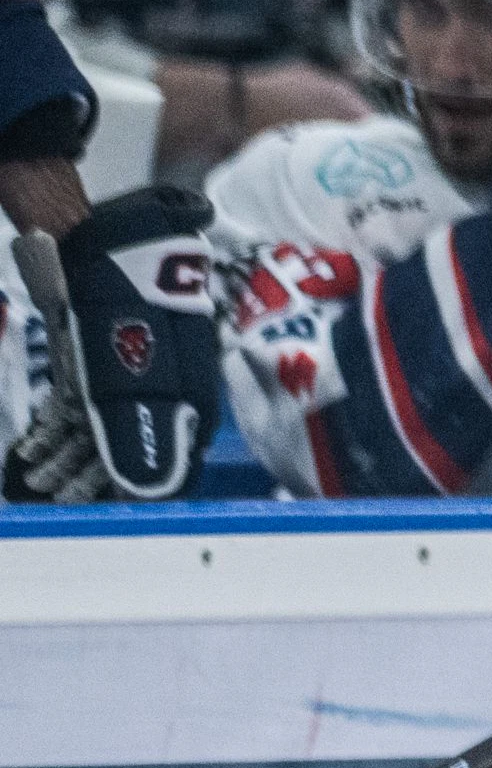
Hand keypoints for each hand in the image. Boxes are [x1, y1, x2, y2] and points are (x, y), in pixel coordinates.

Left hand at [5, 185, 218, 503]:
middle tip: (54, 505)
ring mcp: (123, 381)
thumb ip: (138, 441)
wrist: (108, 248)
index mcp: (183, 405)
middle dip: (89, 483)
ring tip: (35, 485)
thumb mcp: (134, 380)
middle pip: (124, 455)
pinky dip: (52, 434)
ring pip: (93, 435)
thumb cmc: (132, 311)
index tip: (109, 519)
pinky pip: (72, 411)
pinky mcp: (92, 366)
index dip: (140, 496)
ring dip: (63, 462)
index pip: (169, 467)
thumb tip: (142, 496)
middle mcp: (158, 398)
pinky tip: (31, 450)